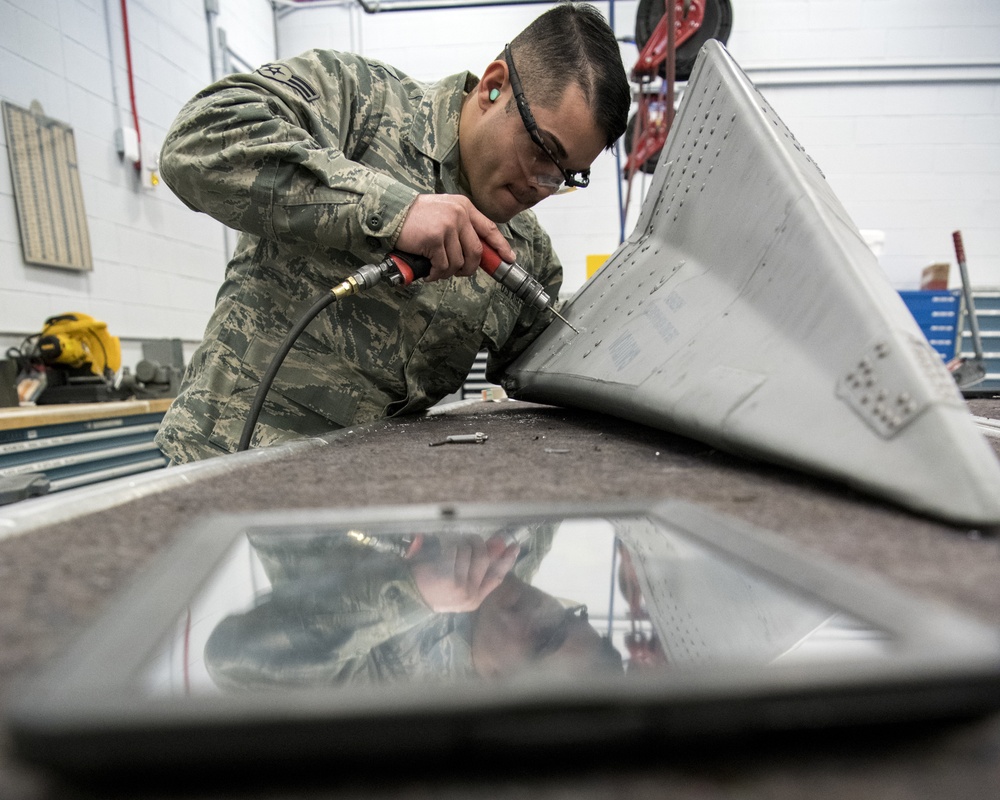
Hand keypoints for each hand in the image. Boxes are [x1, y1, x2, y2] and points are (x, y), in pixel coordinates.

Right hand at [395, 194, 516, 281]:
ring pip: (459, 262)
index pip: (489, 228)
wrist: (391, 212)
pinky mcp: (435, 239)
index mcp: (464, 206)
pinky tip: (429, 271)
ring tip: (437, 269)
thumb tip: (475, 251)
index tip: (508, 259)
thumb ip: (460, 226)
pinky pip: (443, 266)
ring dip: (448, 272)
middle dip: (469, 268)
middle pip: (476, 251)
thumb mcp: (443, 211)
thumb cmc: (415, 216)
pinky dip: (436, 274)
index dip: (500, 246)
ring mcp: (447, 226)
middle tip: (458, 272)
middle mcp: (459, 214)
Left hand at [410, 534, 519, 612]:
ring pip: (470, 552)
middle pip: (484, 559)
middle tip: (468, 539)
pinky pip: (456, 550)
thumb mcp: (458, 580)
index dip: (506, 561)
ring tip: (450, 548)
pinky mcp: (450, 579)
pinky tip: (442, 549)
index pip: (496, 577)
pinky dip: (450, 544)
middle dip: (477, 543)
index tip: (514, 546)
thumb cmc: (432, 585)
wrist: (408, 595)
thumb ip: (479, 565)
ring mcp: (461, 588)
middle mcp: (471, 596)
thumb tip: (499, 545)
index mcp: (475, 599)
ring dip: (461, 543)